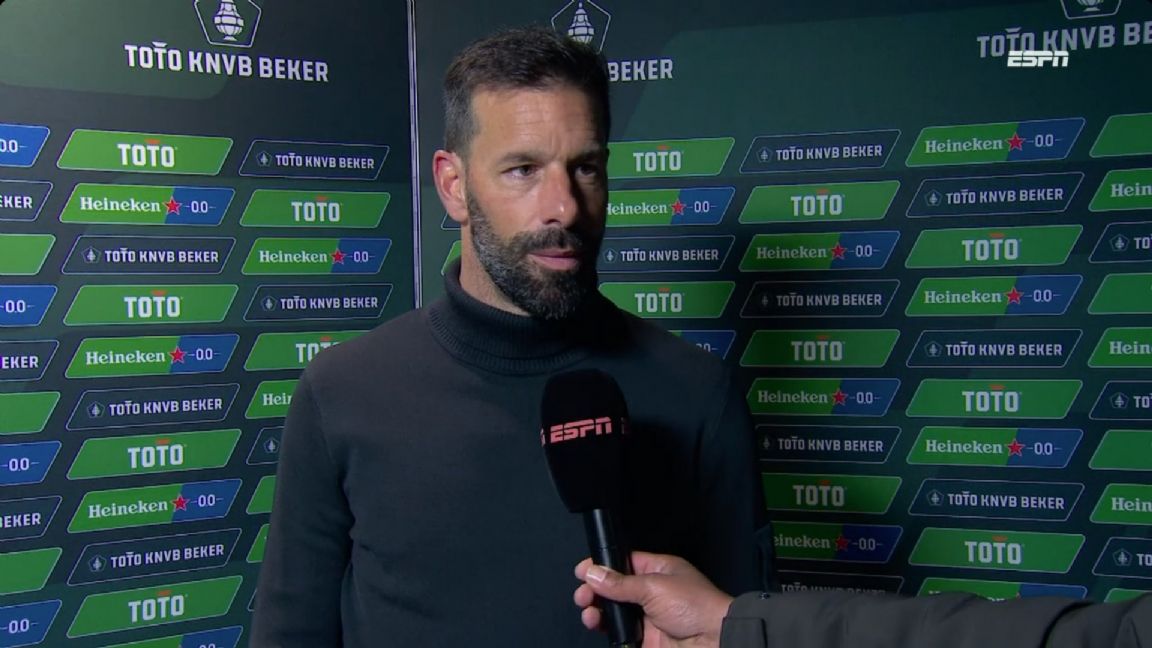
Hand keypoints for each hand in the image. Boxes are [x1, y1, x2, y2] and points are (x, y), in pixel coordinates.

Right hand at [574, 552, 732, 647]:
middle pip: (613, 589)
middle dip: (594, 591)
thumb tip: (593, 573)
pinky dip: (607, 631)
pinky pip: (620, 634)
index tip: (582, 571)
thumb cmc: (696, 605)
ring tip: (589, 614)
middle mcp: (651, 592)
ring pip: (613, 612)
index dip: (602, 566)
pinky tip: (599, 626)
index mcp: (657, 570)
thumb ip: (620, 583)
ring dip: (596, 611)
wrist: (714, 641)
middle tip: (582, 596)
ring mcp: (647, 617)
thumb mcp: (653, 587)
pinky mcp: (645, 639)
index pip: (623, 564)